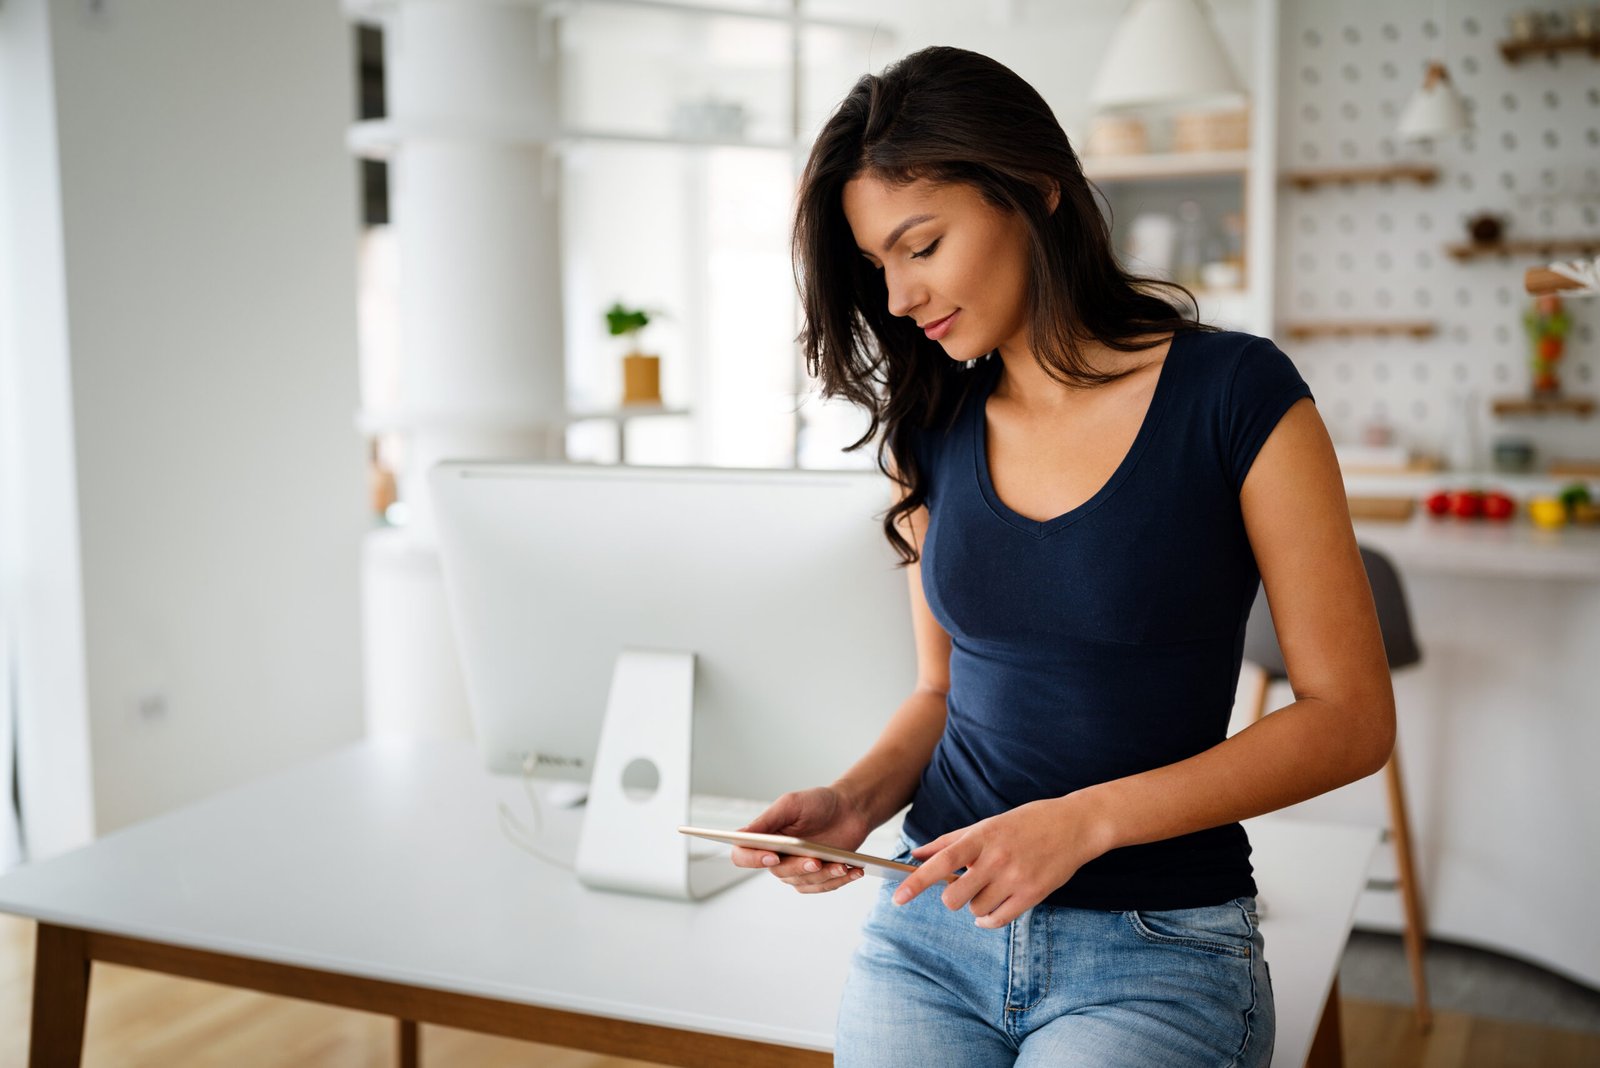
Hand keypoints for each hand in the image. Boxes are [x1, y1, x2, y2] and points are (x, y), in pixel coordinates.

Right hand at [729, 786, 871, 893]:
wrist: (850, 809)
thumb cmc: (818, 803)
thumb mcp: (791, 804)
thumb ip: (767, 820)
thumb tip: (740, 835)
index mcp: (764, 837)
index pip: (743, 855)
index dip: (753, 859)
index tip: (774, 855)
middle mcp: (777, 856)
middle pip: (778, 872)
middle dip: (799, 867)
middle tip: (817, 860)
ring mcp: (797, 868)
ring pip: (803, 882)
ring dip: (824, 875)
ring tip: (842, 864)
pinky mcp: (817, 877)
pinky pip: (822, 887)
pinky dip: (839, 880)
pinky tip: (853, 871)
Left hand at [891, 796, 1105, 927]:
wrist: (1073, 825)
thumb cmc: (1025, 823)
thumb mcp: (985, 825)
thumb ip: (948, 841)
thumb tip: (915, 854)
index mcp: (981, 837)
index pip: (941, 863)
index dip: (917, 882)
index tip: (898, 897)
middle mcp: (996, 858)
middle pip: (955, 897)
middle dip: (951, 898)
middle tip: (961, 887)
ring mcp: (1015, 878)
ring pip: (976, 910)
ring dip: (975, 905)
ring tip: (988, 889)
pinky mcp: (1033, 895)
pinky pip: (998, 920)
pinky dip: (988, 920)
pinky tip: (989, 910)